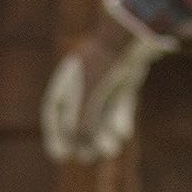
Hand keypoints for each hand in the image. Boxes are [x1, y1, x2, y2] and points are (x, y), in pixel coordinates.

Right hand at [40, 0, 177, 162]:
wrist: (135, 33)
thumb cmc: (107, 64)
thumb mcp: (91, 97)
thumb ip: (83, 123)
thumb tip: (80, 148)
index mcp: (68, 78)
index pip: (55, 111)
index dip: (56, 134)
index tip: (60, 155)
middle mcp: (84, 79)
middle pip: (78, 115)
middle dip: (82, 139)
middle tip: (85, 158)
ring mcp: (105, 79)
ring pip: (100, 113)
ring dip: (103, 133)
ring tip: (109, 151)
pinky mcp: (124, 80)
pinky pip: (118, 105)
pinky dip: (119, 121)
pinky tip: (123, 135)